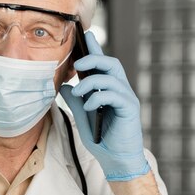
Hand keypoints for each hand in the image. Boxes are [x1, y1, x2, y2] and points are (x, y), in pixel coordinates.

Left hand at [60, 31, 148, 180]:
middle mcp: (120, 90)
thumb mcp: (82, 118)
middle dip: (93, 58)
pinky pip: (114, 94)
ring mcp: (126, 98)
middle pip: (111, 63)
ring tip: (78, 91)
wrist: (116, 160)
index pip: (102, 64)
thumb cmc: (102, 139)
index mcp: (109, 90)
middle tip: (76, 65)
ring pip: (111, 76)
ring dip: (91, 81)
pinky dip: (98, 97)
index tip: (85, 34)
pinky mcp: (129, 108)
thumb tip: (64, 86)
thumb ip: (76, 101)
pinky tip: (88, 106)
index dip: (95, 48)